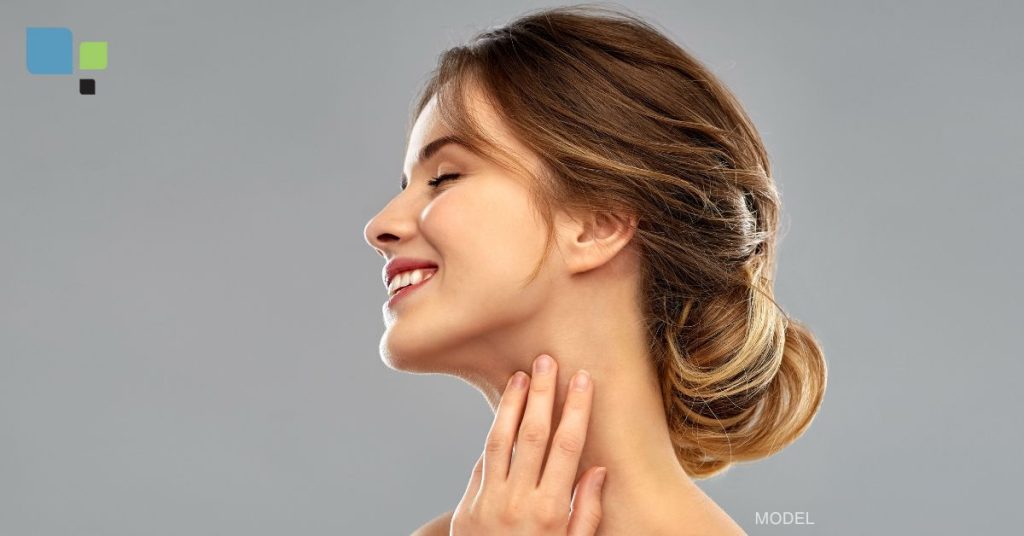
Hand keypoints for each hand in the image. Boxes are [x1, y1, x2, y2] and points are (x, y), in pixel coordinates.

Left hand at [451, 354, 606, 534]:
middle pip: (531, 434)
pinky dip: (493, 436)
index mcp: (550, 511)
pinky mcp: (466, 507)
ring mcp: (487, 503)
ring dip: (510, 404)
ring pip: (499, 440)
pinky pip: (482, 463)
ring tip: (520, 375)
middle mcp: (517, 502)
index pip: (566, 446)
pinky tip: (504, 414)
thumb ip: (586, 512)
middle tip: (546, 360)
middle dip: (541, 393)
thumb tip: (598, 469)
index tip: (582, 379)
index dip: (576, 409)